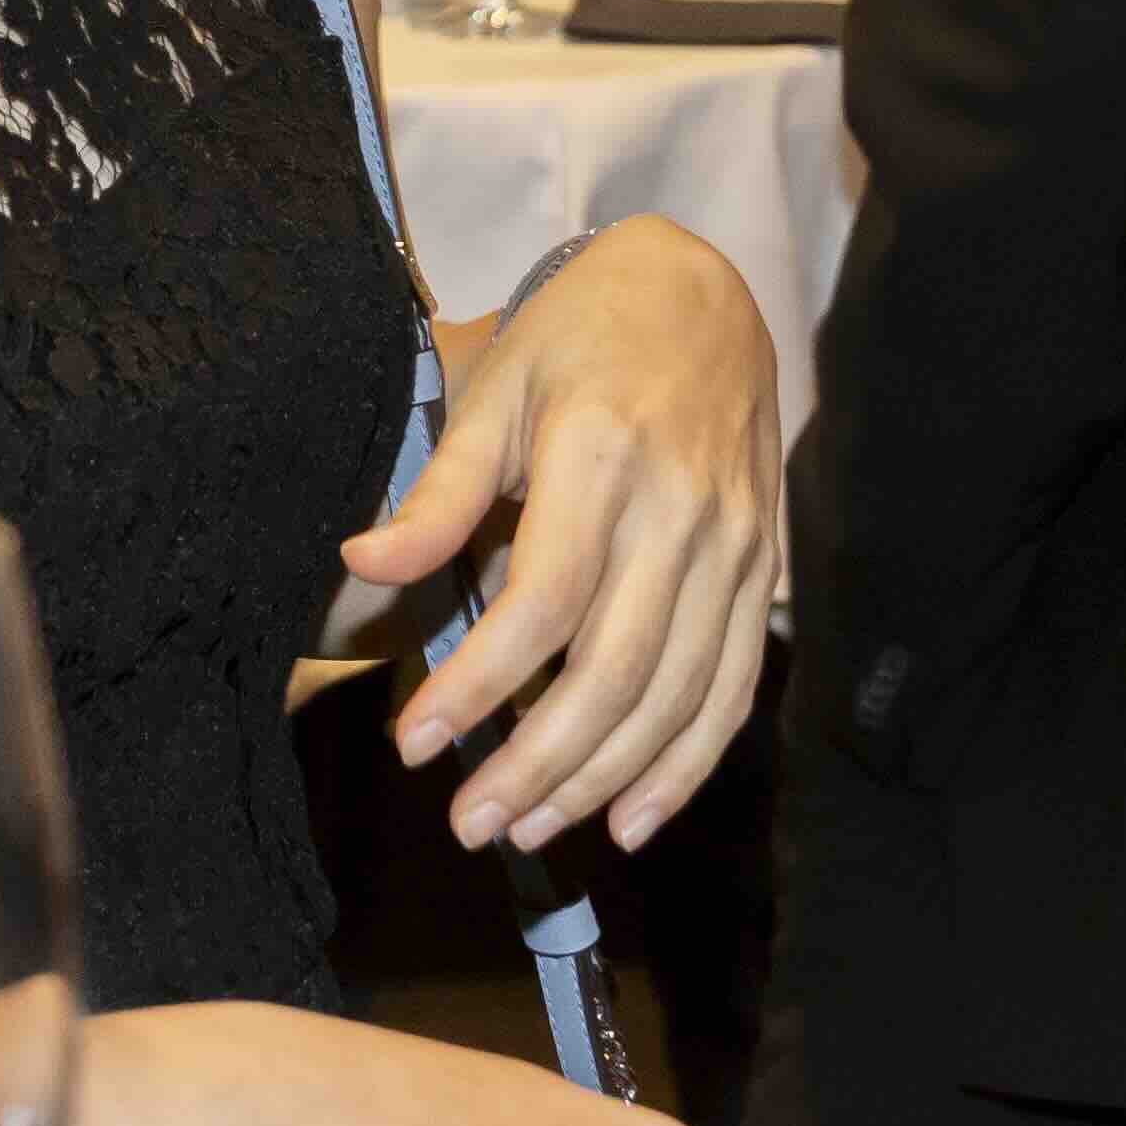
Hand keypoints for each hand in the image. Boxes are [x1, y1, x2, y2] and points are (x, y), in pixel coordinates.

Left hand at [354, 220, 783, 850]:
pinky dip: (685, 764)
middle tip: (471, 825)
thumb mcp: (497, 389)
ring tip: (529, 830)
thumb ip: (441, 492)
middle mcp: (680, 513)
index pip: (541, 605)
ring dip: (602, 778)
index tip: (415, 745)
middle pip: (613, 670)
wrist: (705, 295)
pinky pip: (733, 688)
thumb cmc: (581, 339)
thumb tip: (363, 565)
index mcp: (603, 460)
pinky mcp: (762, 572)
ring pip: (675, 695)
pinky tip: (630, 817)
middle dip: (538, 763)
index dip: (478, 686)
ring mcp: (733, 548)